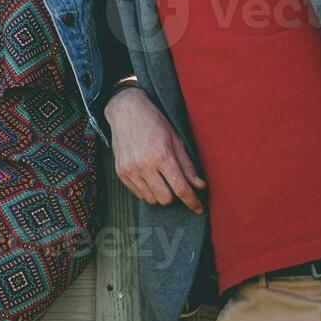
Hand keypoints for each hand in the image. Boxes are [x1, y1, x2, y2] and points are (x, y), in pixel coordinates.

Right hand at [105, 87, 206, 212]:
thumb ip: (187, 165)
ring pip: (151, 199)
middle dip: (174, 195)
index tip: (198, 209)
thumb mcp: (176, 140)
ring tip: (161, 178)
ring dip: (160, 193)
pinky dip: (147, 191)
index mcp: (162, 155)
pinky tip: (149, 177)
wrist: (126, 111)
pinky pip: (138, 194)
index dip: (192, 201)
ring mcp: (130, 170)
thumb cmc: (154, 122)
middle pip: (166, 198)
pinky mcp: (121, 172)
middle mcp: (144, 165)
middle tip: (175, 183)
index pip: (180, 188)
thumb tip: (200, 185)